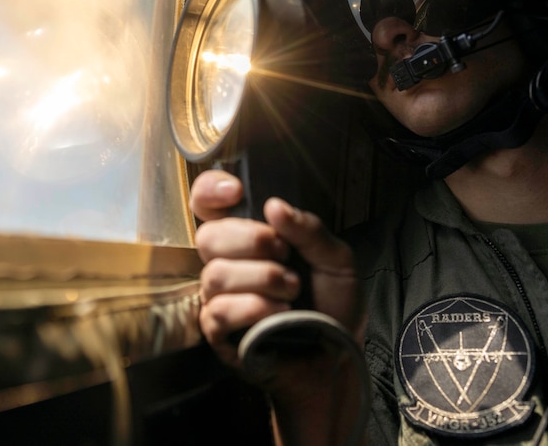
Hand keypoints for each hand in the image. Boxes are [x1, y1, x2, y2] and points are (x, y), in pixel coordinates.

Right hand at [190, 169, 363, 368]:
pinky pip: (219, 311)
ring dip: (262, 279)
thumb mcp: (336, 260)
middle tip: (284, 254)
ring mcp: (220, 298)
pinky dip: (253, 308)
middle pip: (208, 236)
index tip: (236, 192)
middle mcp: (229, 264)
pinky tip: (279, 313)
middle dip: (250, 241)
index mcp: (250, 239)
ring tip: (292, 291)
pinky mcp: (219, 332)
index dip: (210, 191)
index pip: (207, 205)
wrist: (339, 356)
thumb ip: (309, 230)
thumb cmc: (334, 306)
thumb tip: (274, 206)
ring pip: (215, 274)